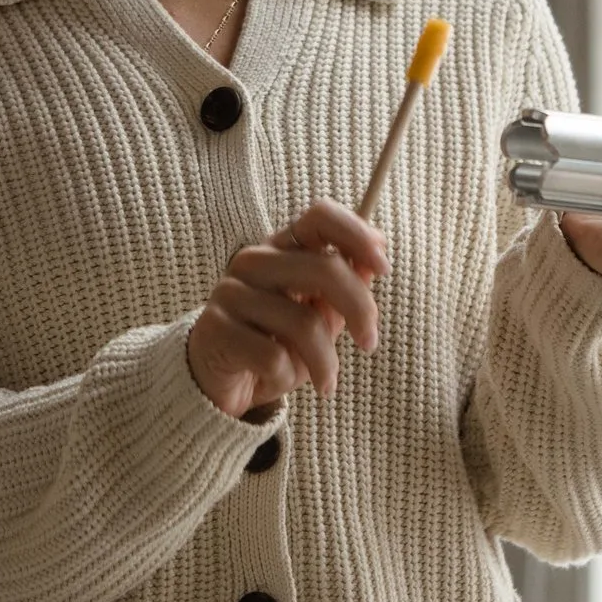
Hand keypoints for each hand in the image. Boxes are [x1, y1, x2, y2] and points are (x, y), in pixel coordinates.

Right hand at [185, 200, 387, 419]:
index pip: (320, 216)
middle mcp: (253, 261)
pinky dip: (288, 376)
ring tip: (327, 382)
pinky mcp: (216, 329)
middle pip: (325, 268)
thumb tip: (374, 263)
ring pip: (305, 322)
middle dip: (360, 310)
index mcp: (281, 248)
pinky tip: (280, 380)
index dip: (357, 235)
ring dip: (326, 362)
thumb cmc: (275, 344)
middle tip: (370, 343)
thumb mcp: (317, 317)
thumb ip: (343, 289)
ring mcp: (231, 292)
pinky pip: (274, 356)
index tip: (384, 267)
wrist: (218, 384)